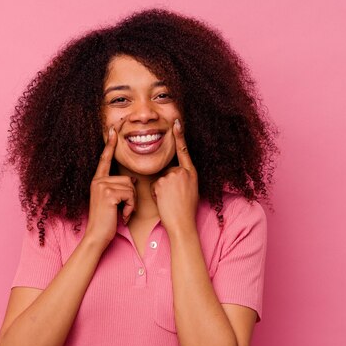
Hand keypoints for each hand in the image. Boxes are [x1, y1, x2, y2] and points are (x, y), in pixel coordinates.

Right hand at [84, 125, 136, 248]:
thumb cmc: (107, 221)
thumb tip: (130, 179)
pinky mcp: (108, 193)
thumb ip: (118, 188)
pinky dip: (130, 207)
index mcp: (98, 180)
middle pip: (128, 179)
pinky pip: (130, 194)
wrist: (97, 236)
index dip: (110, 143)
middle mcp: (98, 180)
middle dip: (131, 197)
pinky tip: (122, 215)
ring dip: (131, 203)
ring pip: (130, 187)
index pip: (105, 159)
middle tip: (122, 210)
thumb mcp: (112, 201)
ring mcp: (102, 186)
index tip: (114, 128)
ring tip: (121, 213)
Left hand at [150, 119, 198, 233]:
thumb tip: (170, 174)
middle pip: (168, 170)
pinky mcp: (162, 182)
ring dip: (161, 190)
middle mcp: (183, 172)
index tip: (176, 122)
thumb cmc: (185, 210)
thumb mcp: (190, 190)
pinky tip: (164, 201)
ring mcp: (172, 176)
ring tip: (170, 201)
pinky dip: (156, 194)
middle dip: (166, 183)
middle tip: (175, 198)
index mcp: (191, 172)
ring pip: (160, 178)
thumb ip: (182, 178)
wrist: (182, 223)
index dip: (179, 136)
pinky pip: (154, 186)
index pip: (184, 151)